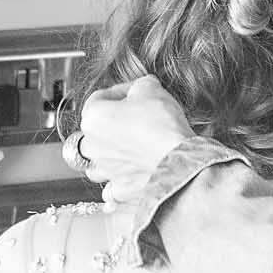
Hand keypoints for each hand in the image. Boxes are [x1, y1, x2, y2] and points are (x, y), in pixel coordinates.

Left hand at [78, 75, 194, 203]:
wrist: (180, 159)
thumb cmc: (162, 125)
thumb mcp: (151, 88)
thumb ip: (139, 84)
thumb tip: (141, 87)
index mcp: (93, 117)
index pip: (100, 97)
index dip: (120, 91)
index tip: (134, 92)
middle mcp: (92, 145)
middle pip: (94, 130)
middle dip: (112, 123)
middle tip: (135, 118)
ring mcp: (105, 170)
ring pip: (96, 162)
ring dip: (108, 155)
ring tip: (128, 149)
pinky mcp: (119, 189)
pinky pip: (110, 189)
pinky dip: (115, 184)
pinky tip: (125, 177)